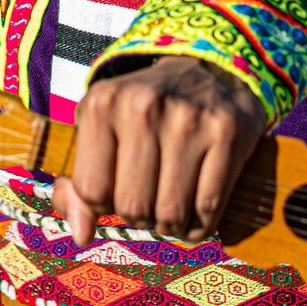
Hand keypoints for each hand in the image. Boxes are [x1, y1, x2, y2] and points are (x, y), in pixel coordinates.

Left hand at [53, 56, 266, 245]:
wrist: (207, 71)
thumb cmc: (144, 112)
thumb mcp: (102, 131)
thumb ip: (80, 185)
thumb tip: (81, 235)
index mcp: (103, 103)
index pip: (92, 191)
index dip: (103, 204)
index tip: (117, 192)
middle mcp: (144, 106)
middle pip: (132, 206)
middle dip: (140, 217)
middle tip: (149, 202)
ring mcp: (189, 119)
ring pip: (171, 213)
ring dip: (170, 225)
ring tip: (171, 209)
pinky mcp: (227, 132)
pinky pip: (208, 208)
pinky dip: (200, 225)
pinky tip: (196, 214)